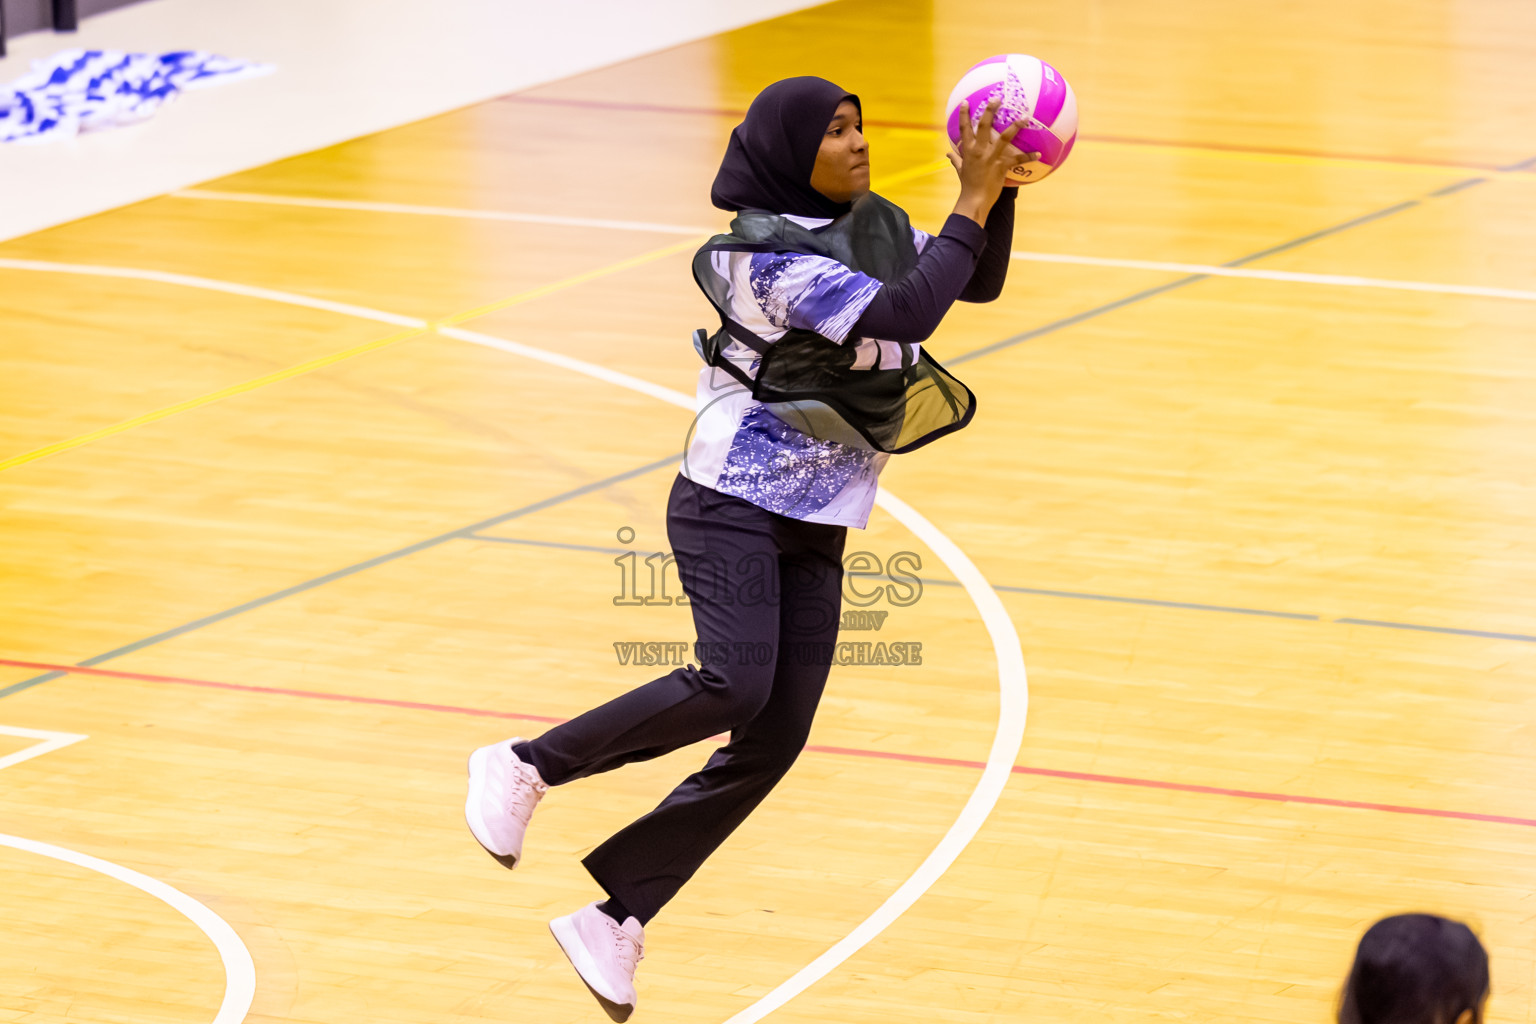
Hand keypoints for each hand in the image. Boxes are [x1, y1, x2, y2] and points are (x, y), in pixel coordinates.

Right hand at [948, 97, 1032, 225]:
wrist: (974, 200)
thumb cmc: (967, 185)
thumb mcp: (960, 170)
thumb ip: (956, 159)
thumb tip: (948, 154)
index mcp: (968, 150)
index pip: (964, 129)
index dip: (963, 114)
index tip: (965, 102)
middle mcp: (979, 151)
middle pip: (984, 126)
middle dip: (990, 110)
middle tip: (997, 98)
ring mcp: (990, 158)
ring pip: (1004, 138)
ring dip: (1015, 127)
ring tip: (1024, 118)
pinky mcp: (1001, 167)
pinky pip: (1017, 160)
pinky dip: (1028, 157)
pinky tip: (1039, 154)